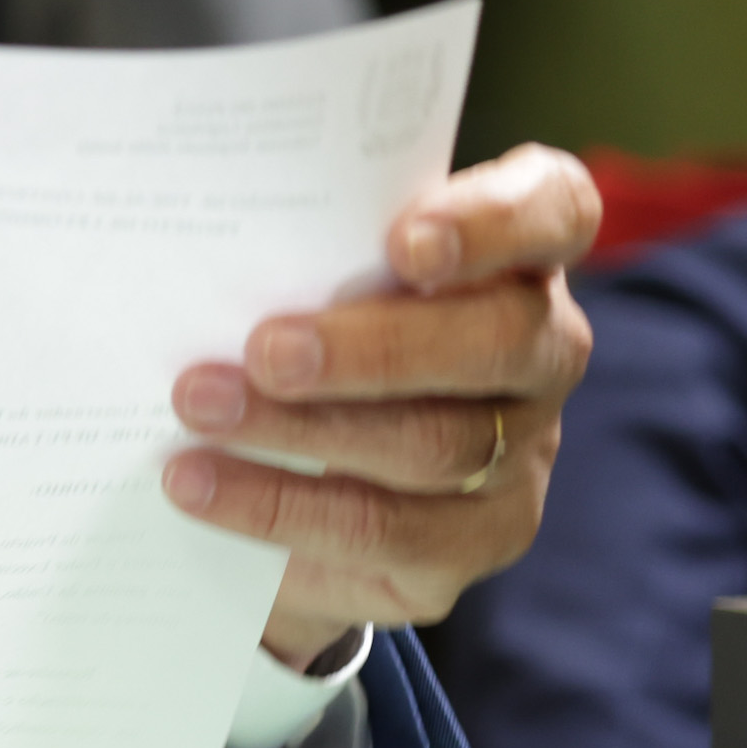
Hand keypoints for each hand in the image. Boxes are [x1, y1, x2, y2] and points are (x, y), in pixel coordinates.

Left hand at [165, 144, 599, 664]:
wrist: (293, 464)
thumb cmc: (304, 319)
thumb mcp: (308, 266)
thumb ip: (296, 239)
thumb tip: (192, 229)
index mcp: (514, 253)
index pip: (554, 209)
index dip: (493, 222)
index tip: (405, 240)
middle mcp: (541, 350)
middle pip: (497, 342)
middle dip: (375, 350)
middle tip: (264, 352)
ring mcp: (522, 451)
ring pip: (437, 444)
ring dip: (303, 431)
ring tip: (198, 410)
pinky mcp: (475, 538)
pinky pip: (388, 533)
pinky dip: (281, 508)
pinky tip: (200, 485)